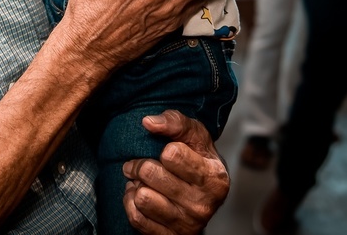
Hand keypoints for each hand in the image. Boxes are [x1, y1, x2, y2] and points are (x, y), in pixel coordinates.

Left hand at [122, 111, 229, 234]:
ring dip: (136, 185)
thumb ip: (176, 122)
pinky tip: (142, 195)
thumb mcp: (196, 136)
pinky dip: (132, 203)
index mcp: (214, 177)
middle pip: (151, 174)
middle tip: (142, 164)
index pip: (172, 154)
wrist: (204, 195)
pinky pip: (136, 218)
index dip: (162, 149)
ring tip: (144, 181)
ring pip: (142, 197)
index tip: (164, 151)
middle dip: (141, 164)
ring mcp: (187, 224)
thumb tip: (148, 122)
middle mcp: (203, 205)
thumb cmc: (198, 160)